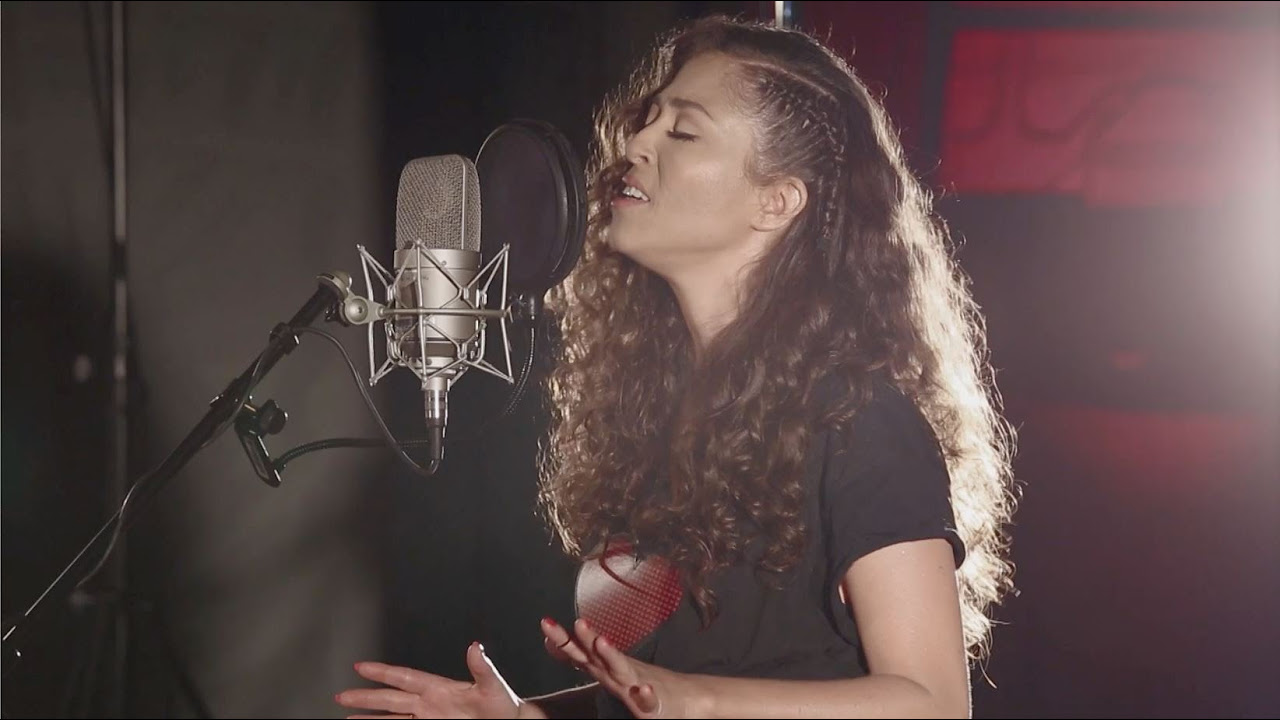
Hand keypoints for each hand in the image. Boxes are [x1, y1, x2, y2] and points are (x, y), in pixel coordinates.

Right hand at [335, 642, 532, 718]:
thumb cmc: (504, 706)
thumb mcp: (493, 687)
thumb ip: (482, 669)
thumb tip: (475, 648)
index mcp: (439, 688)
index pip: (404, 678)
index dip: (383, 672)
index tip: (361, 667)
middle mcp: (429, 703)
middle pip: (390, 700)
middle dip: (366, 697)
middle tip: (342, 696)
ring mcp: (429, 719)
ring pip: (392, 718)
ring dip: (371, 718)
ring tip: (348, 716)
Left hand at [540, 617, 709, 718]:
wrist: (686, 696)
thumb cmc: (640, 683)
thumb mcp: (605, 671)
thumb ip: (580, 657)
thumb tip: (549, 644)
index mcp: (606, 668)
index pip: (580, 651)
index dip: (563, 639)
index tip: (545, 623)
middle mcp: (619, 673)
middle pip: (598, 655)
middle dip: (587, 639)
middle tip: (577, 622)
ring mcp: (636, 685)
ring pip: (622, 670)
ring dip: (612, 656)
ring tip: (602, 643)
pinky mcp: (653, 706)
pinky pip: (649, 701)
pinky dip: (646, 694)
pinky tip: (643, 690)